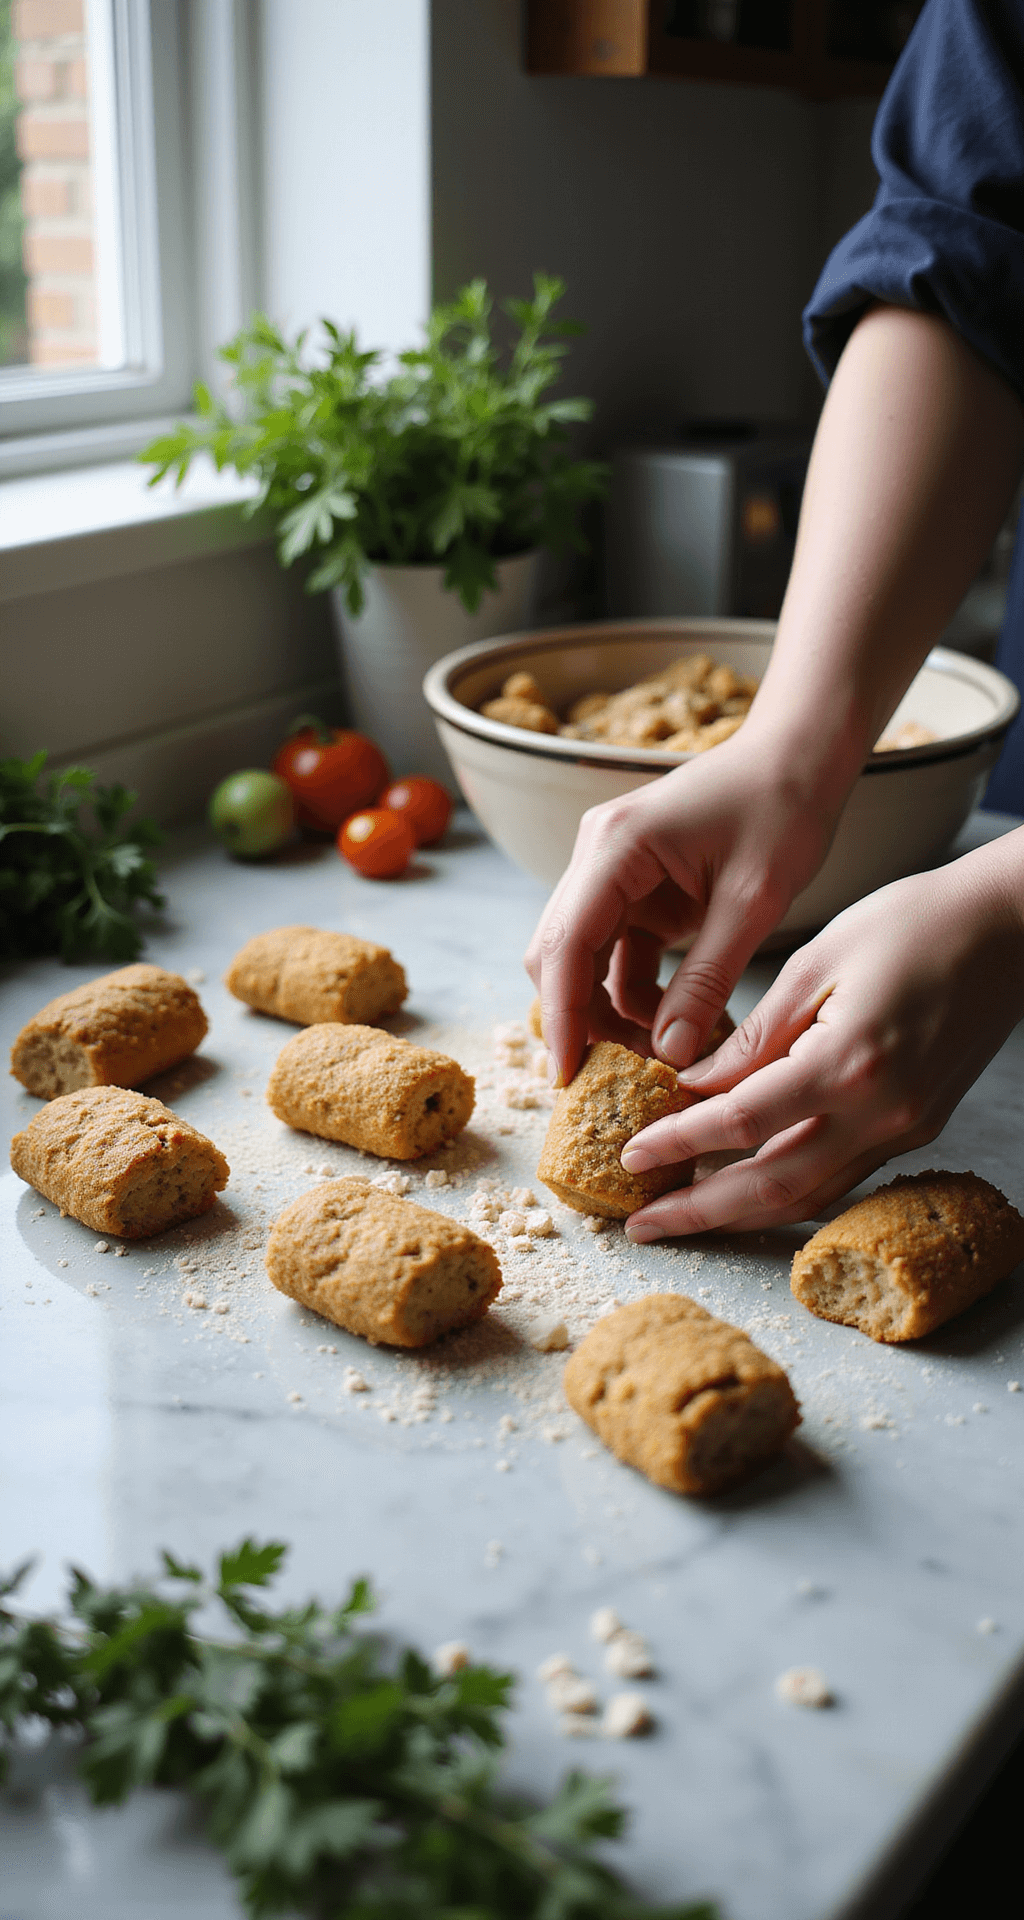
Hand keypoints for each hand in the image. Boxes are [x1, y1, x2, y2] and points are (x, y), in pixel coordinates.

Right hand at [525, 727, 840, 1083]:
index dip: (562, 1017)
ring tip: (658, 1060)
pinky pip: (617, 953)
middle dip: (581, 1020)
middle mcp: (598, 855)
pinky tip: (674, 1027)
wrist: (798, 756)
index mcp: (617, 847)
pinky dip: (635, 993)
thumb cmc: (783, 809)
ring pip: (583, 960)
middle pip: (559, 954)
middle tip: (615, 1080)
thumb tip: (670, 1054)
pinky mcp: (634, 887)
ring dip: (610, 1012)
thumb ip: (707, 979)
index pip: (565, 945)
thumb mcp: (753, 902)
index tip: (568, 1077)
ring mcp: (612, 871)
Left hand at [619, 840, 1023, 1239]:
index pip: (741, 1124)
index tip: (630, 1156)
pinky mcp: (920, 1128)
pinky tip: (747, 1184)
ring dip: (742, 1215)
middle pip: (773, 1187)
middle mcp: (882, 1112)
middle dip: (700, 1212)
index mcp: (850, 1063)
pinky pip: (842, 1177)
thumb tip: (693, 1084)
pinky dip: (789, 1189)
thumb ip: (755, 1034)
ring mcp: (907, 1128)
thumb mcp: (818, 961)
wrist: (1012, 930)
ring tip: (684, 1216)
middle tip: (642, 1225)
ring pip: (810, 1196)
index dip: (678, 1143)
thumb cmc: (914, 923)